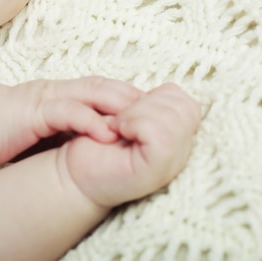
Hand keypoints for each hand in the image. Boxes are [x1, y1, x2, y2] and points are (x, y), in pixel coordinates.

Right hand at [0, 77, 142, 165]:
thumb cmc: (9, 127)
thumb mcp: (45, 122)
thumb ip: (69, 122)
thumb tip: (97, 134)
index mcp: (63, 93)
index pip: (104, 89)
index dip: (130, 97)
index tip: (155, 110)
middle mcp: (60, 90)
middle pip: (105, 87)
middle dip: (134, 97)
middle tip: (161, 111)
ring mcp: (47, 98)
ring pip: (91, 94)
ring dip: (118, 105)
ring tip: (143, 119)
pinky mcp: (35, 112)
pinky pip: (65, 113)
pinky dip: (88, 120)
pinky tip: (105, 132)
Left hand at [60, 83, 200, 208]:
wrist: (74, 170)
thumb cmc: (96, 137)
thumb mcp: (129, 110)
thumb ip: (154, 101)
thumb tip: (170, 89)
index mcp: (176, 137)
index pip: (187, 103)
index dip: (159, 96)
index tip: (131, 109)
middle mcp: (180, 153)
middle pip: (185, 107)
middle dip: (148, 101)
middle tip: (122, 117)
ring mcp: (170, 164)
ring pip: (173, 117)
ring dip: (138, 112)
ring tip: (118, 125)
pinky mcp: (155, 172)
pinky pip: (160, 135)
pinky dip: (135, 123)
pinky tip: (118, 131)